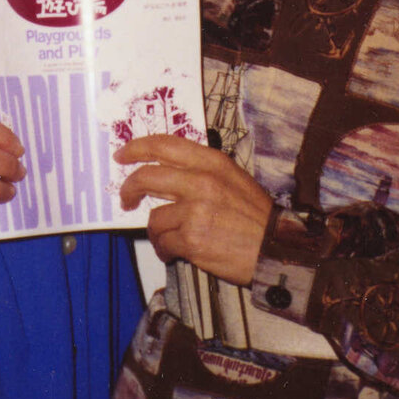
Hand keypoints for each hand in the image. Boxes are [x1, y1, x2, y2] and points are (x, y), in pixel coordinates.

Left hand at [118, 133, 272, 286]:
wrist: (276, 250)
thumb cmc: (257, 219)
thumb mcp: (233, 180)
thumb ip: (201, 172)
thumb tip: (165, 173)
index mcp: (213, 163)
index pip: (165, 145)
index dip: (138, 148)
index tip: (122, 155)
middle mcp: (202, 182)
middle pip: (147, 177)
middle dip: (129, 188)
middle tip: (126, 199)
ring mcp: (195, 211)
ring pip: (154, 218)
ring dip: (159, 232)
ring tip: (175, 240)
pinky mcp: (192, 239)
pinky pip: (162, 242)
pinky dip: (166, 250)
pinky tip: (179, 252)